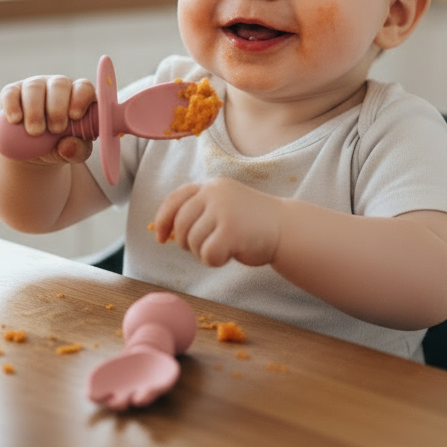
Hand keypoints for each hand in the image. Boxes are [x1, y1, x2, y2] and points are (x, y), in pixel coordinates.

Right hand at [0, 75, 95, 164]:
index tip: (75, 116)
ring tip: (35, 132)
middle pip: (59, 84)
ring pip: (34, 87)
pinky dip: (12, 105)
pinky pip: (10, 92)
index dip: (80, 98)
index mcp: (78, 96)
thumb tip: (68, 146)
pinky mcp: (12, 92)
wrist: (31, 150)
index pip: (84, 87)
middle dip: (57, 108)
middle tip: (55, 130)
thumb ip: (77, 151)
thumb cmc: (60, 146)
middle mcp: (58, 86)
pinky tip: (15, 120)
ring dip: (34, 109)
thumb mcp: (73, 154)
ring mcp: (35, 86)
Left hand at [153, 178, 283, 267]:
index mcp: (210, 186)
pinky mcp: (231, 231)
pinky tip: (230, 254)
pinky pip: (207, 254)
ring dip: (203, 252)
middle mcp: (214, 194)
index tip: (160, 237)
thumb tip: (165, 229)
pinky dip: (215, 260)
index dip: (163, 219)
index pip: (175, 199)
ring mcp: (223, 211)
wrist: (285, 228)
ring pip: (192, 242)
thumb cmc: (250, 222)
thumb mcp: (223, 205)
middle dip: (186, 242)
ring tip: (224, 246)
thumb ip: (199, 210)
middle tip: (205, 247)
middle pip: (181, 225)